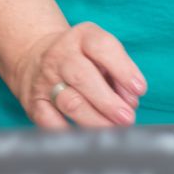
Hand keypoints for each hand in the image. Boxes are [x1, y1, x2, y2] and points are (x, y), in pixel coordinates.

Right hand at [9, 22, 146, 130]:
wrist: (35, 56)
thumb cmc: (81, 58)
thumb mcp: (101, 53)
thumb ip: (119, 73)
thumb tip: (130, 102)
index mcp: (82, 37)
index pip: (102, 47)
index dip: (123, 69)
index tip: (139, 89)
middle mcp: (61, 55)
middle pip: (83, 77)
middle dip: (109, 101)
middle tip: (127, 117)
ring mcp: (45, 79)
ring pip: (69, 102)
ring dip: (95, 120)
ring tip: (113, 130)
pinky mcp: (34, 101)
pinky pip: (49, 121)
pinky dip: (68, 132)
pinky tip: (86, 136)